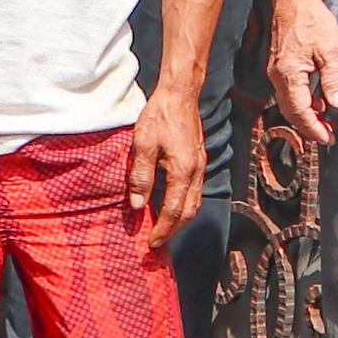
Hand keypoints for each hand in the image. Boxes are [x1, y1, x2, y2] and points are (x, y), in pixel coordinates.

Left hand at [127, 77, 205, 254]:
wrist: (180, 94)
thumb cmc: (159, 116)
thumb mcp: (142, 145)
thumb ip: (140, 176)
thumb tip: (137, 205)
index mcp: (183, 171)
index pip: (174, 211)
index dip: (163, 230)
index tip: (151, 243)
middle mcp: (196, 172)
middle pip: (189, 212)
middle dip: (174, 230)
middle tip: (158, 241)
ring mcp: (201, 166)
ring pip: (195, 202)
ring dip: (181, 219)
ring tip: (165, 228)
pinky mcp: (199, 159)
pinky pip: (196, 191)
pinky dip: (186, 204)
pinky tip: (173, 204)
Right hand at [270, 0, 337, 146]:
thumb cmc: (310, 20)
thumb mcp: (329, 50)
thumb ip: (333, 79)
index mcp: (289, 75)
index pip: (300, 111)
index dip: (314, 128)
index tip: (328, 139)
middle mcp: (278, 76)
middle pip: (291, 111)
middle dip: (309, 126)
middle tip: (328, 136)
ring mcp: (276, 71)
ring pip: (289, 102)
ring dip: (306, 114)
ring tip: (326, 121)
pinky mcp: (279, 65)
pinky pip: (288, 91)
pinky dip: (302, 101)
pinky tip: (317, 100)